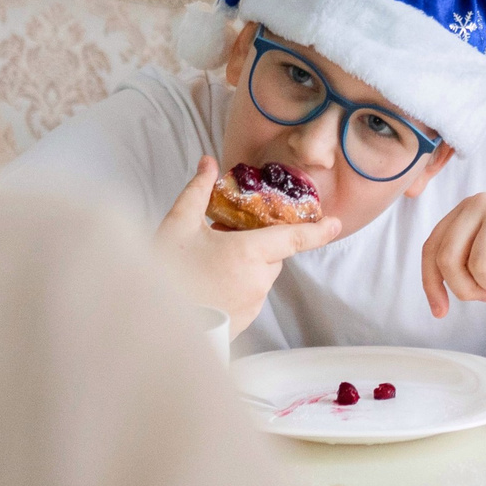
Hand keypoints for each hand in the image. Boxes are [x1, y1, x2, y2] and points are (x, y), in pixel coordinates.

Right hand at [155, 157, 340, 335]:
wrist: (149, 321)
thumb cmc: (164, 271)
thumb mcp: (178, 225)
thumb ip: (198, 191)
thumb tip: (207, 162)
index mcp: (249, 254)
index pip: (294, 238)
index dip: (318, 230)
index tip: (336, 223)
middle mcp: (258, 280)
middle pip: (271, 254)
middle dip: (254, 244)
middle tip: (220, 241)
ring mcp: (252, 305)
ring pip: (260, 275)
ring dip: (244, 266)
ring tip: (207, 266)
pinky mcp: (243, 323)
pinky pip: (249, 296)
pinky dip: (236, 287)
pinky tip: (208, 285)